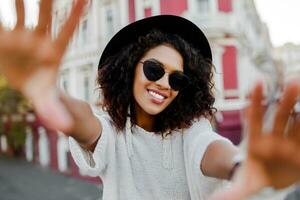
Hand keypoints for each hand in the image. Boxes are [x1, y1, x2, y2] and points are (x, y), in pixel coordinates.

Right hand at [0, 0, 86, 131]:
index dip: (74, 15)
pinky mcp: (5, 37)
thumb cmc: (42, 89)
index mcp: (54, 51)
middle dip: (47, 0)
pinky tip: (1, 1)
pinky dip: (0, 13)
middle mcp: (39, 39)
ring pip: (21, 10)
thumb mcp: (47, 101)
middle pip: (45, 15)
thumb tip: (64, 128)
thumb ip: (55, 112)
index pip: (67, 31)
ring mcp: (21, 35)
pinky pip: (1, 21)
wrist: (25, 82)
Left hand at [210, 81, 299, 199]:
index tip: (258, 82)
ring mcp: (291, 140)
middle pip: (280, 114)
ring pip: (298, 119)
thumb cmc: (256, 176)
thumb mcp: (245, 185)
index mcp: (256, 139)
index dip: (256, 100)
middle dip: (286, 99)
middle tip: (293, 82)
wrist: (272, 181)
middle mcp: (275, 136)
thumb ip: (233, 192)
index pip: (255, 117)